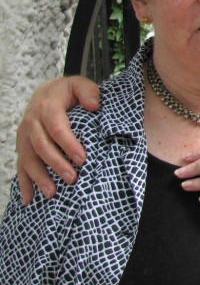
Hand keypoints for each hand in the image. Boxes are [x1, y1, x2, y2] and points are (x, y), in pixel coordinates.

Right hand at [16, 76, 98, 203]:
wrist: (44, 92)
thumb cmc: (66, 92)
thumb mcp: (79, 84)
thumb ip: (88, 92)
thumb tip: (94, 105)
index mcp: (47, 108)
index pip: (57, 129)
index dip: (68, 144)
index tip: (82, 159)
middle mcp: (31, 123)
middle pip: (42, 147)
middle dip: (56, 164)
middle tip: (72, 179)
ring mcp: (23, 136)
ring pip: (29, 159)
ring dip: (39, 177)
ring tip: (52, 193)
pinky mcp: (21, 146)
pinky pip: (20, 166)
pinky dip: (23, 183)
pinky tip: (28, 199)